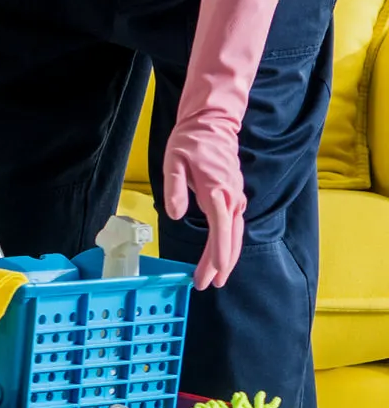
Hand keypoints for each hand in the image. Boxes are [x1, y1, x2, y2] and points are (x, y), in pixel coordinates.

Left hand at [164, 0, 272, 289]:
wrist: (212, 122)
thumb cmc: (190, 141)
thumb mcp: (174, 161)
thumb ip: (175, 189)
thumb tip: (177, 215)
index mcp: (217, 191)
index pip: (221, 232)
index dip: (216, 257)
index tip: (210, 276)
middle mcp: (231, 197)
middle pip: (230, 238)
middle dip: (221, 264)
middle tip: (210, 285)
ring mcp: (234, 196)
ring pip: (233, 232)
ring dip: (225, 255)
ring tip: (215, 277)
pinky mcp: (231, 194)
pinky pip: (231, 224)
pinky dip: (226, 241)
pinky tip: (219, 254)